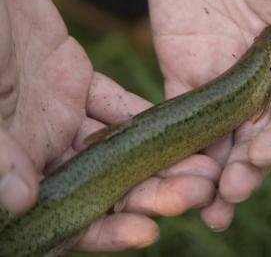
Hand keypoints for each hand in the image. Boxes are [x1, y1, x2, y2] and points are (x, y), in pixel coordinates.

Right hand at [0, 0, 219, 252]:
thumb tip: (21, 202)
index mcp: (13, 162)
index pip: (63, 217)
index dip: (105, 232)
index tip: (150, 232)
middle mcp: (39, 148)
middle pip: (106, 184)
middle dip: (153, 192)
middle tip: (200, 192)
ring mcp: (58, 116)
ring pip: (120, 146)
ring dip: (161, 155)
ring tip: (206, 162)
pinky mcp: (73, 82)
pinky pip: (117, 104)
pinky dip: (147, 116)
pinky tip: (181, 124)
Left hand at [148, 0, 270, 230]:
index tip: (262, 157)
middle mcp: (263, 80)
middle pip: (257, 137)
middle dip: (246, 171)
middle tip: (230, 198)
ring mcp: (222, 79)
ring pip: (220, 138)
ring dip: (212, 174)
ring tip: (206, 207)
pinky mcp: (184, 71)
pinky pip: (181, 114)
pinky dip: (179, 145)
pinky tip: (173, 170)